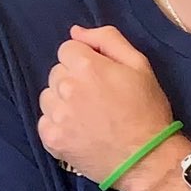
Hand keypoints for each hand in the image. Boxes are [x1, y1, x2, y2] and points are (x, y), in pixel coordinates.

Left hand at [37, 25, 176, 190]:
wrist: (146, 159)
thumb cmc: (147, 110)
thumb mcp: (139, 64)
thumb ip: (107, 39)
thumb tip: (75, 32)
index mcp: (87, 66)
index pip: (67, 49)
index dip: (84, 61)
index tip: (99, 77)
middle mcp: (66, 88)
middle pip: (56, 73)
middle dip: (72, 80)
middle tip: (96, 98)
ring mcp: (57, 115)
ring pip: (47, 97)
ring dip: (62, 102)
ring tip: (86, 116)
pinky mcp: (52, 139)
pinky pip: (44, 122)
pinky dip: (57, 125)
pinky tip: (77, 131)